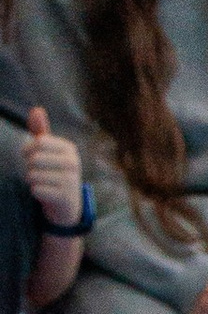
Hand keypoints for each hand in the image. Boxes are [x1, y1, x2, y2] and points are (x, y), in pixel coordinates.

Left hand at [19, 106, 82, 229]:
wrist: (67, 203)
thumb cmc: (54, 172)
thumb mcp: (49, 151)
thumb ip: (41, 131)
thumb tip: (36, 109)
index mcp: (69, 148)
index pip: (38, 142)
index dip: (27, 150)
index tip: (31, 156)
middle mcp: (73, 162)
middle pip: (34, 159)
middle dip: (29, 167)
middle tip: (38, 173)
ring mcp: (71, 181)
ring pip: (32, 175)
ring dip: (32, 181)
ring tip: (42, 183)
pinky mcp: (64, 197)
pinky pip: (36, 190)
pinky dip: (36, 192)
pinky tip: (45, 193)